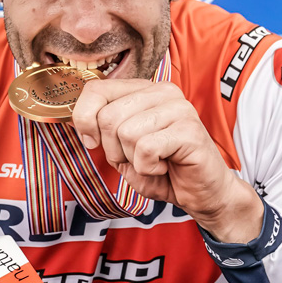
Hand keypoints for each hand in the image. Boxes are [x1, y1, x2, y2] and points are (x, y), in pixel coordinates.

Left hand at [71, 79, 262, 242]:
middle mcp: (163, 92)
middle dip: (114, 149)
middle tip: (137, 158)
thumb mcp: (123, 148)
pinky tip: (165, 167)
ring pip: (126, 133)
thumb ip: (103, 128)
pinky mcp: (189, 130)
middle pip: (108, 116)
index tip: (93, 142)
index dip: (84, 119)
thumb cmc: (164, 171)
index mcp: (145, 90)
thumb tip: (80, 119)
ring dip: (133, 160)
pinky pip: (146, 149)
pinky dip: (148, 168)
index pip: (96, 89)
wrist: (202, 194)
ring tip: (154, 162)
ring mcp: (179, 108)